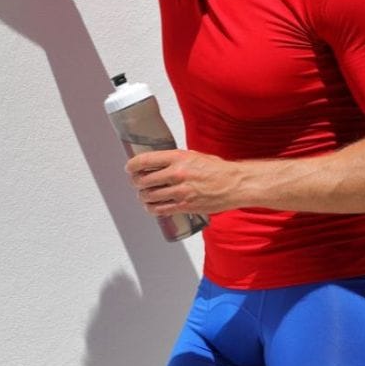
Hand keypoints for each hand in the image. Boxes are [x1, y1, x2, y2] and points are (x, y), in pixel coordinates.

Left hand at [126, 149, 243, 215]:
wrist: (235, 184)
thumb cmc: (217, 169)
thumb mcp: (193, 156)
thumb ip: (174, 160)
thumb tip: (156, 162)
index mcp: (177, 158)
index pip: (145, 161)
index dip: (132, 166)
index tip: (129, 168)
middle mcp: (176, 174)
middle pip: (143, 180)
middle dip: (136, 183)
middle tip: (137, 183)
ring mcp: (180, 191)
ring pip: (148, 196)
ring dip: (143, 196)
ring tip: (145, 195)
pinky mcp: (184, 206)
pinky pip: (160, 209)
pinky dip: (152, 208)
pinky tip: (152, 206)